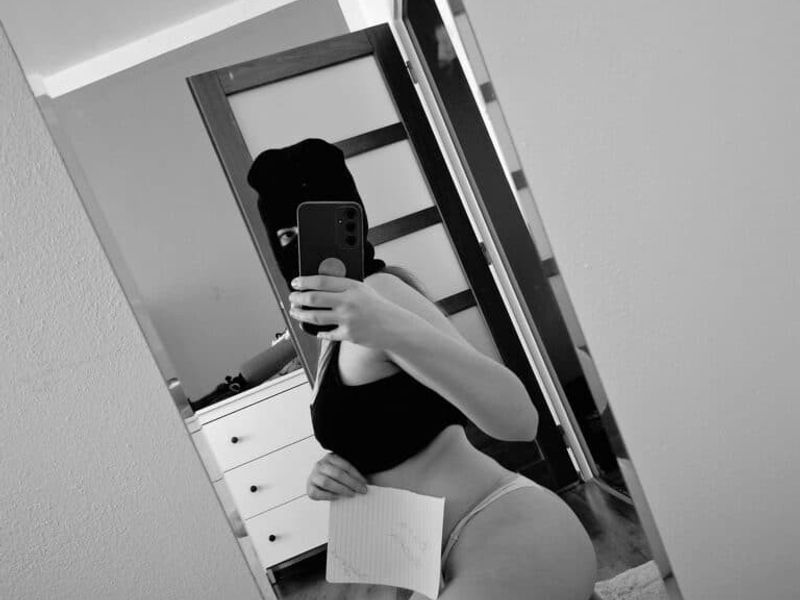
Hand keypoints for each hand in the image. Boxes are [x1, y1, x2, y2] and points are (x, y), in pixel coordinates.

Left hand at [287, 275, 406, 347]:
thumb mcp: (362, 289)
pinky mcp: (348, 335)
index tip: (295, 283)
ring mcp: (348, 319)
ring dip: (301, 315)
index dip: (304, 281)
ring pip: (315, 317)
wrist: (394, 326)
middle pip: (313, 299)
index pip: (321, 281)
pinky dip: (318, 332)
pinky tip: (315, 330)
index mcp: (352, 287)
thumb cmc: (377, 306)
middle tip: (292, 298)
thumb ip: (343, 286)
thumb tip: (317, 285)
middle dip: (297, 299)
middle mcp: (348, 302)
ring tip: (295, 312)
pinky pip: (326, 333)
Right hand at [306, 452, 368, 500]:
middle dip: (352, 483)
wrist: (318, 482)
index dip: (356, 475)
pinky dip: (328, 496)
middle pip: (337, 474)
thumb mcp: (342, 469)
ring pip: (327, 482)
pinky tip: (337, 498)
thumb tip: (365, 482)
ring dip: (342, 489)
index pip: (345, 466)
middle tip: (362, 491)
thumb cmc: (334, 476)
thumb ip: (351, 473)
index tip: (365, 483)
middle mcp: (320, 464)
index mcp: (330, 457)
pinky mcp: (309, 488)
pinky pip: (318, 493)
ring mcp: (313, 476)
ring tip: (352, 494)